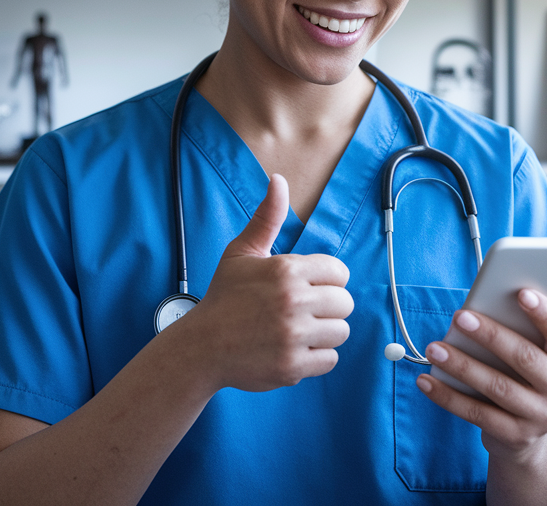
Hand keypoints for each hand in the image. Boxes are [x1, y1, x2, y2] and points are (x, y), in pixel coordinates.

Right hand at [181, 174, 353, 392]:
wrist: (201, 347)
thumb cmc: (224, 297)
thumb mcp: (242, 252)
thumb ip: (267, 218)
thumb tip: (278, 180)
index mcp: (286, 270)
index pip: (339, 272)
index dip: (326, 280)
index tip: (308, 288)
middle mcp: (293, 301)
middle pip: (344, 303)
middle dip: (327, 307)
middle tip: (302, 311)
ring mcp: (294, 336)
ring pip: (341, 332)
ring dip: (324, 333)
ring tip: (298, 331)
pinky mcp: (293, 366)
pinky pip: (330, 359)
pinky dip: (316, 357)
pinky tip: (294, 349)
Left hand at [417, 289, 546, 457]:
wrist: (530, 433)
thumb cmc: (526, 375)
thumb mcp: (535, 354)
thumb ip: (520, 331)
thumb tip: (481, 308)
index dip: (544, 313)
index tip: (521, 293)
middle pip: (525, 357)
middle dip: (491, 335)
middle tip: (459, 316)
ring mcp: (541, 416)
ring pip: (498, 386)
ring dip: (462, 365)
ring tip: (434, 348)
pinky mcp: (515, 436)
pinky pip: (477, 414)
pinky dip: (448, 396)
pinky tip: (426, 380)